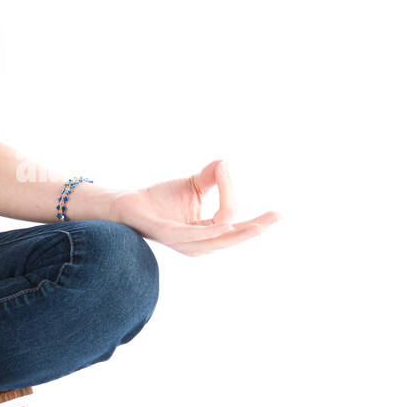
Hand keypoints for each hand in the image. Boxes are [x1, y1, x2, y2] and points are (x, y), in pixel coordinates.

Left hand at [107, 159, 280, 256]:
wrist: (128, 203)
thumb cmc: (160, 199)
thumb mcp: (194, 186)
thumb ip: (213, 177)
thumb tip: (226, 162)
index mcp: (207, 235)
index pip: (235, 224)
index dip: (243, 204)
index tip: (234, 175)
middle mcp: (199, 244)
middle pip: (233, 237)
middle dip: (257, 228)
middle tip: (277, 216)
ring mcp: (184, 242)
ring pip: (217, 240)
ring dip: (240, 234)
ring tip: (259, 226)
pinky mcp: (167, 235)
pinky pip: (192, 235)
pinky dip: (209, 231)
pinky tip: (225, 224)